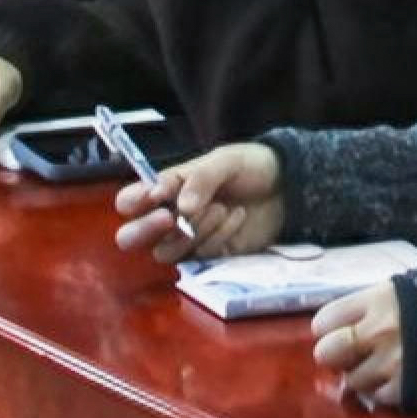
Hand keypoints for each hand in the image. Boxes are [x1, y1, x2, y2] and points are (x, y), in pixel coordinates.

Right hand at [112, 142, 286, 263]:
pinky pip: (201, 257)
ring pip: (167, 251)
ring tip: (221, 208)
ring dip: (192, 231)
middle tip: (170, 218)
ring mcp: (188, 241)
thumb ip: (202, 178)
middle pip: (130, 237)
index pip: (129, 201)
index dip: (133, 202)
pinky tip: (237, 216)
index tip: (156, 197)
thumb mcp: (227, 161)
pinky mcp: (210, 257)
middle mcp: (169, 217)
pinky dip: (220, 237)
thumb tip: (181, 207)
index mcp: (166, 188)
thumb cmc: (250, 167)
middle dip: (144, 230)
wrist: (287, 187)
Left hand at [313, 280, 406, 407]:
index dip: (329, 328)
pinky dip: (382, 391)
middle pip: (328, 352)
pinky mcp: (408, 388)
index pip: (325, 320)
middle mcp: (380, 330)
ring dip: (360, 376)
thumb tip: (344, 324)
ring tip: (376, 368)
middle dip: (335, 354)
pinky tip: (393, 379)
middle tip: (349, 354)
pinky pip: (377, 397)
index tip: (338, 330)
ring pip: (351, 380)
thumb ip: (373, 305)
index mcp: (379, 299)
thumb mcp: (407, 289)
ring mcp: (393, 362)